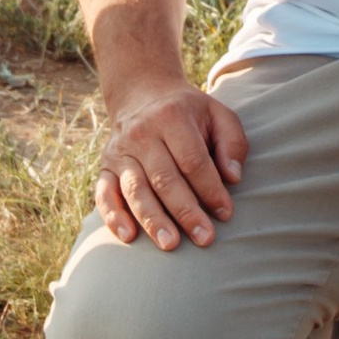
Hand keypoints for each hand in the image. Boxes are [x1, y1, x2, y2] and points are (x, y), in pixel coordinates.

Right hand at [95, 79, 250, 250]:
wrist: (142, 94)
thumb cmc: (189, 113)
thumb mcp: (217, 114)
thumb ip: (232, 142)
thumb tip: (233, 177)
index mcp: (172, 117)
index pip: (192, 160)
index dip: (210, 188)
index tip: (225, 213)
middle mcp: (142, 134)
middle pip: (164, 178)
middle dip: (186, 211)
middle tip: (205, 238)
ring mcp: (120, 152)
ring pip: (135, 189)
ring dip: (153, 220)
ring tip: (171, 244)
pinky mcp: (105, 167)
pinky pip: (104, 194)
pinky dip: (113, 216)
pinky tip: (128, 237)